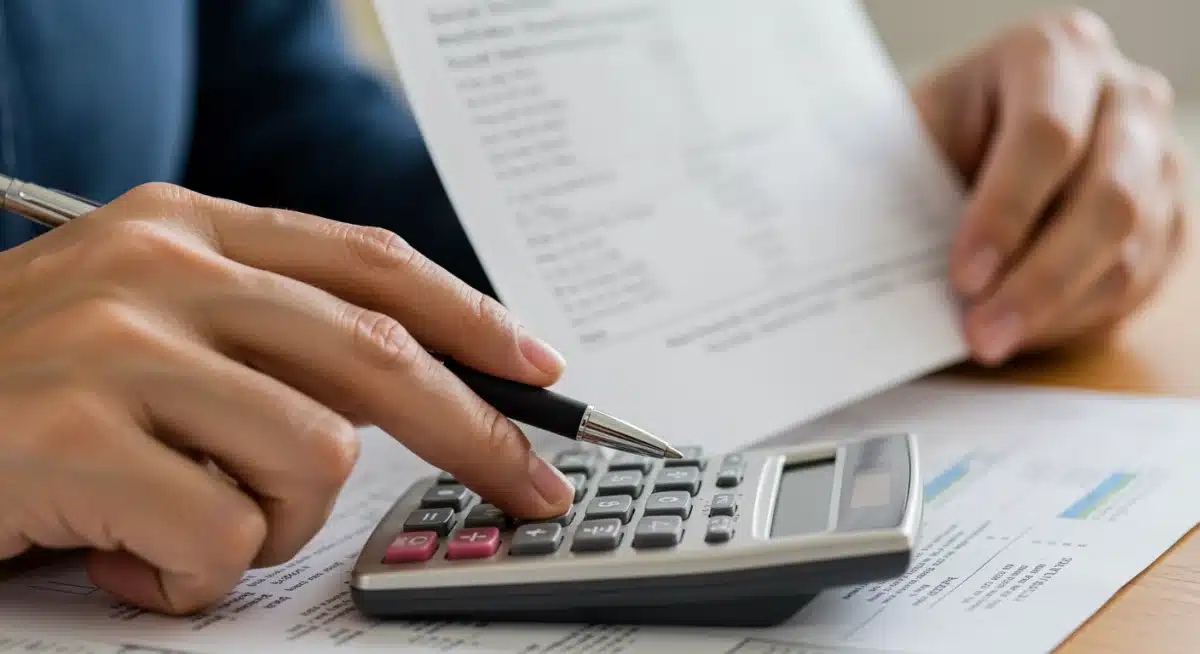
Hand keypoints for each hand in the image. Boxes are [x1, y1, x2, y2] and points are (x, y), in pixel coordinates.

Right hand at [0, 183, 574, 613]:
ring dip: (271, 523)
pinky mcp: (71, 436)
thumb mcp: (140, 326)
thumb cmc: (13, 391)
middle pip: (379, 354)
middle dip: (478, 434)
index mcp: (182, 226)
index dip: (471, 319)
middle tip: (529, 489)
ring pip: (311, 456)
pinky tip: (126, 562)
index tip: (540, 371)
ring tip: (187, 530)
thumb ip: (260, 340)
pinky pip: (218, 532)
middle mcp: (155, 266)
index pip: (369, 262)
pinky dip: (191, 576)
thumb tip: (404, 396)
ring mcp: (112, 345)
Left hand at [913, 8, 1188, 363]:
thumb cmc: (940, 133)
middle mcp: (1125, 97)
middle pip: (1105, 199)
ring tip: (991, 342)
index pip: (1046, 136)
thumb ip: (902, 177)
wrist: (982, 135)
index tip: (962, 275)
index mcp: (1054, 55)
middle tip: (981, 335)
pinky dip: (1078, 316)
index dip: (1004, 212)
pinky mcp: (1169, 215)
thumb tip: (867, 252)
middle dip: (1038, 280)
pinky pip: (1138, 280)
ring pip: (1130, 248)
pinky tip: (1026, 332)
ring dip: (1057, 310)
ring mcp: (1157, 157)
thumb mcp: (912, 133)